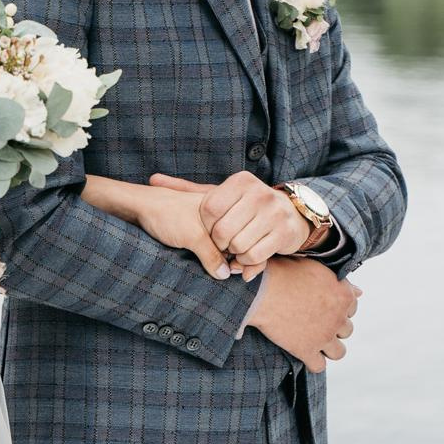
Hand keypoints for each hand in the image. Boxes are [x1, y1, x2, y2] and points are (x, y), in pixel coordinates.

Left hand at [149, 171, 310, 277]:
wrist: (291, 215)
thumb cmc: (245, 206)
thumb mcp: (219, 194)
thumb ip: (187, 189)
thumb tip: (152, 179)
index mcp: (241, 181)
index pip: (210, 209)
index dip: (205, 226)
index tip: (209, 229)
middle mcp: (260, 193)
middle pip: (223, 231)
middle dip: (219, 243)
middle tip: (222, 244)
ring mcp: (274, 213)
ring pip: (239, 246)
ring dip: (233, 255)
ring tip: (234, 250)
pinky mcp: (284, 233)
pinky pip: (255, 257)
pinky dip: (247, 263)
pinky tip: (246, 259)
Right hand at [242, 254, 359, 372]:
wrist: (261, 290)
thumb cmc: (285, 273)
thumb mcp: (315, 268)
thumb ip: (339, 281)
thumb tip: (360, 292)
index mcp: (343, 295)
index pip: (352, 308)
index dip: (338, 307)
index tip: (323, 305)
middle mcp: (338, 318)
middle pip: (346, 330)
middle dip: (334, 327)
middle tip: (315, 320)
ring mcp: (323, 336)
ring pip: (339, 352)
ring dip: (329, 347)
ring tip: (314, 340)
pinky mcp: (306, 350)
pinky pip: (318, 366)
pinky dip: (313, 362)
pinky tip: (304, 354)